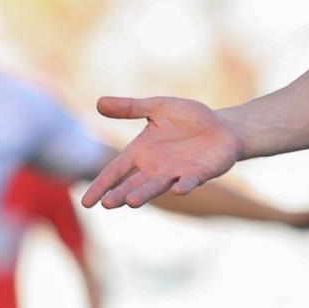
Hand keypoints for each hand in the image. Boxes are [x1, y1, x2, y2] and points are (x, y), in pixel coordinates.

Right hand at [83, 96, 243, 209]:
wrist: (222, 126)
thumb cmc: (188, 118)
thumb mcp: (157, 107)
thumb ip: (130, 108)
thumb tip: (98, 102)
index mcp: (142, 152)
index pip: (116, 170)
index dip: (102, 184)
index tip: (86, 202)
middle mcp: (155, 167)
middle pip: (133, 184)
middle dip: (120, 194)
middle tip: (107, 204)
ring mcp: (176, 173)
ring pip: (157, 186)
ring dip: (145, 194)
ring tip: (131, 201)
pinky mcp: (198, 174)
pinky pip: (189, 181)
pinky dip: (184, 186)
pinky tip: (177, 189)